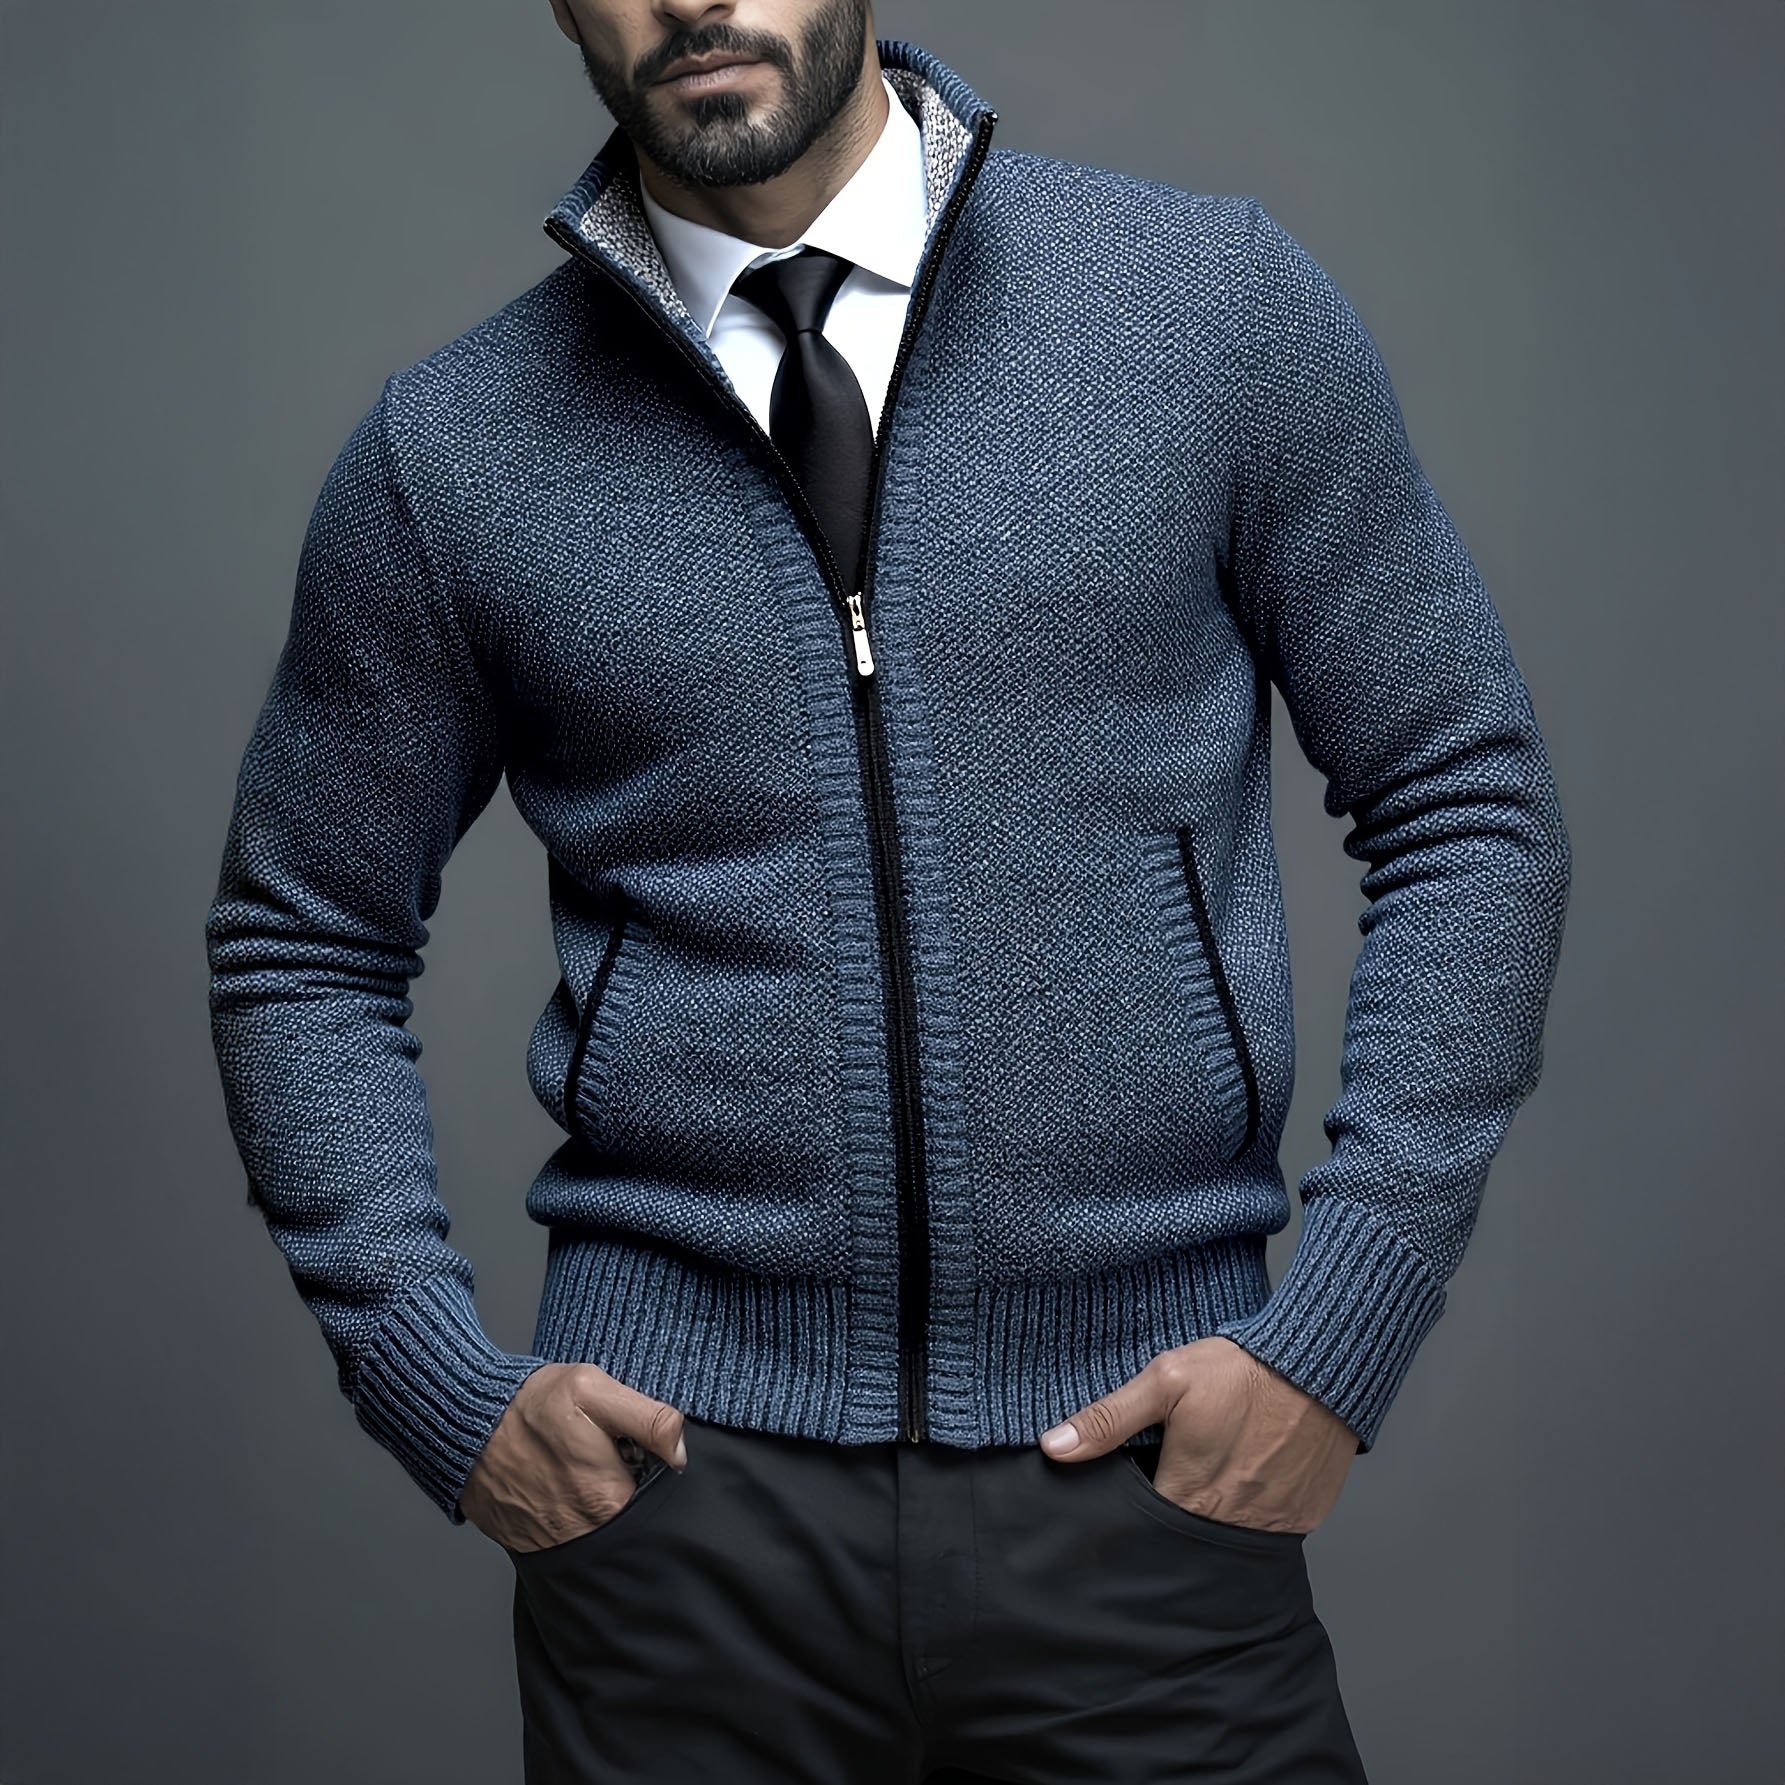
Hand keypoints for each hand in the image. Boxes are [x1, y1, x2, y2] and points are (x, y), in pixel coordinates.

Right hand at [458, 1362, 686, 1551]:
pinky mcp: (526, 1541)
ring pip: (598, 1530)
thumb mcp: (594, 1390)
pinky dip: (564, 1511)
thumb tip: (681, 1453)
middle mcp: (582, 1533)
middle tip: (605, 1454)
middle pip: (627, 1518)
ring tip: (576, 1466)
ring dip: (595, 1501)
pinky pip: (562, 1534)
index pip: (655, 1500)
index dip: (651, 1470)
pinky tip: (553, 1479)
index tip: (635, 1450)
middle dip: (625, 1488)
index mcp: (607, 1498)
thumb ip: (647, 1420)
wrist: (461, 1422)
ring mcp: (552, 1541)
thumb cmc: (528, 1403)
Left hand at [1038, 1336, 1356, 1535]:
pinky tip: (1247, 1480)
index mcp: (1187, 1493)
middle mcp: (1228, 1521)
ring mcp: (1271, 1525)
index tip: (1130, 1495)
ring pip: (1225, 1539)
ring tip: (1210, 1479)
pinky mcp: (1302, 1517)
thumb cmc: (1244, 1369)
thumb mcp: (1167, 1380)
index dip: (1131, 1514)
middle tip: (1173, 1479)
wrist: (1323, 1364)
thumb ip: (1109, 1419)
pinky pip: (1267, 1531)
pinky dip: (1254, 1514)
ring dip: (1212, 1517)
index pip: (1143, 1526)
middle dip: (1169, 1520)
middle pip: (1183, 1537)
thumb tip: (1054, 1447)